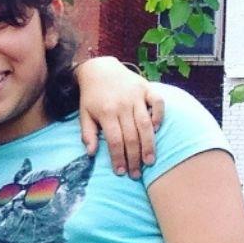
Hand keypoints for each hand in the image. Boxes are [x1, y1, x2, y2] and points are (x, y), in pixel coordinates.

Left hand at [75, 56, 165, 177]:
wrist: (99, 69)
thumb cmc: (92, 96)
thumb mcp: (84, 114)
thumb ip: (87, 133)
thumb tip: (91, 154)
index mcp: (106, 112)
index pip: (114, 141)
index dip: (118, 158)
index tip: (120, 172)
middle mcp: (122, 105)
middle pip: (131, 136)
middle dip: (134, 158)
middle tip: (136, 173)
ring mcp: (136, 96)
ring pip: (146, 124)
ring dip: (149, 144)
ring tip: (150, 161)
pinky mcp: (146, 88)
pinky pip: (158, 102)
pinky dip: (159, 116)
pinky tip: (157, 129)